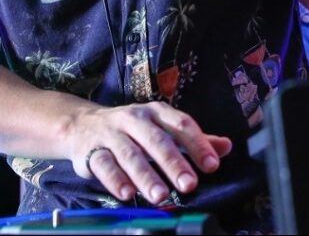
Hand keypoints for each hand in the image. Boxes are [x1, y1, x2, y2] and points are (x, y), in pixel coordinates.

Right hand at [69, 102, 232, 203]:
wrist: (82, 125)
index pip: (182, 125)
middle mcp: (135, 119)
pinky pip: (104, 165)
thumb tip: (226, 147)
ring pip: (130, 154)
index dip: (198, 144)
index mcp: (157, 112)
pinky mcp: (91, 151)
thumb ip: (193, 140)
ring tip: (160, 195)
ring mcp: (112, 134)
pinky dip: (115, 180)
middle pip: (157, 141)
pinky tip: (127, 194)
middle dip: (174, 163)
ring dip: (146, 176)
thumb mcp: (163, 128)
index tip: (212, 165)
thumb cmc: (132, 130)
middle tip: (189, 184)